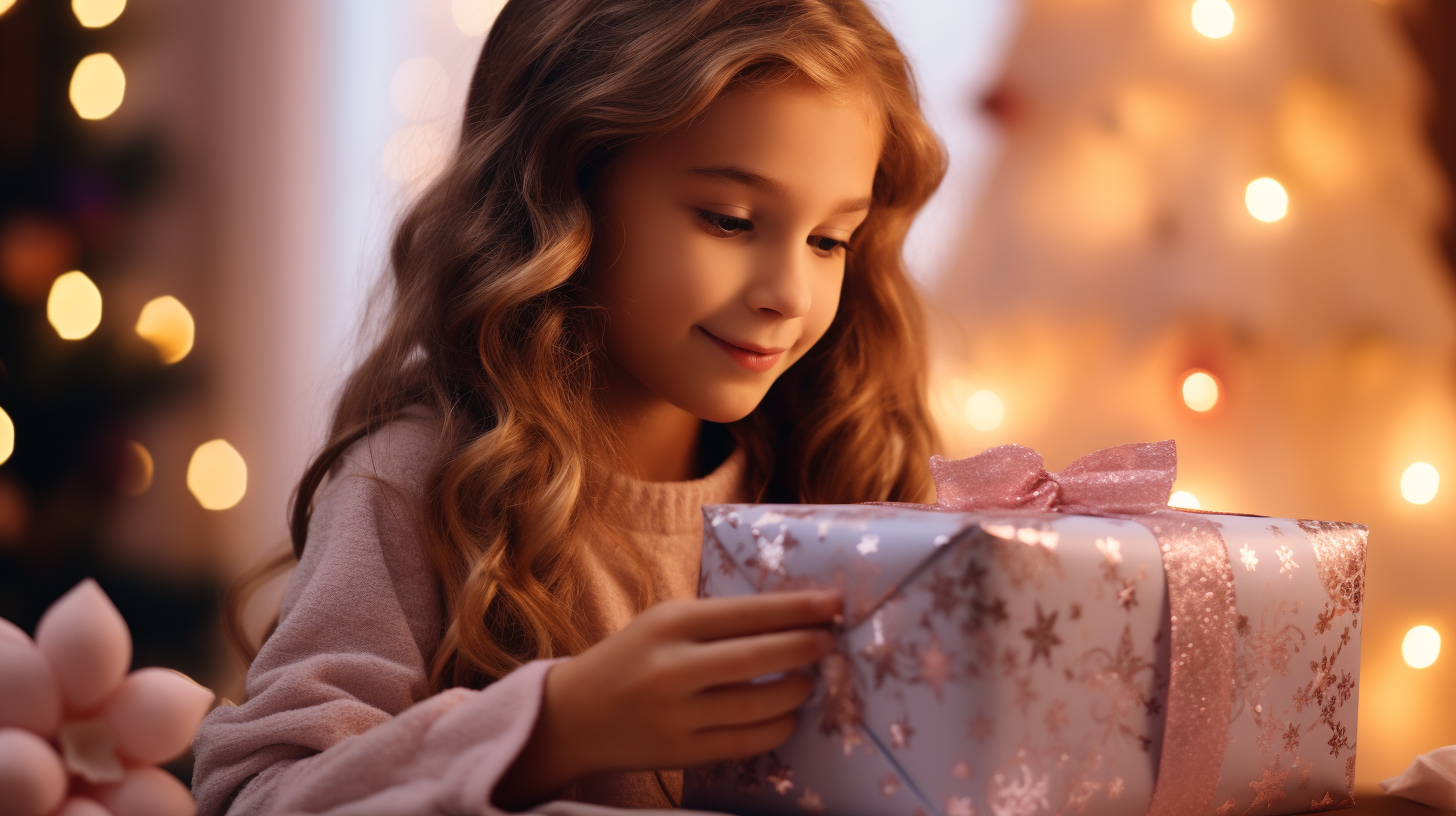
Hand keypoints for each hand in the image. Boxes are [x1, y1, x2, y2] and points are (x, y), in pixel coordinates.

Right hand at [494, 589, 840, 808]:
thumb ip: (716, 621)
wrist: (574, 716)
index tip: (833, 604)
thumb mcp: (662, 623)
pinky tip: (788, 715)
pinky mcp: (683, 752)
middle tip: (832, 642)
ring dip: (797, 690)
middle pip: (759, 657)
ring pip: (759, 705)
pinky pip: (748, 742)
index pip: (747, 612)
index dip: (796, 609)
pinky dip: (778, 727)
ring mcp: (678, 714)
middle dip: (806, 647)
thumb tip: (791, 617)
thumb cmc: (630, 659)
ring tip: (810, 679)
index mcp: (670, 624)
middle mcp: (673, 668)